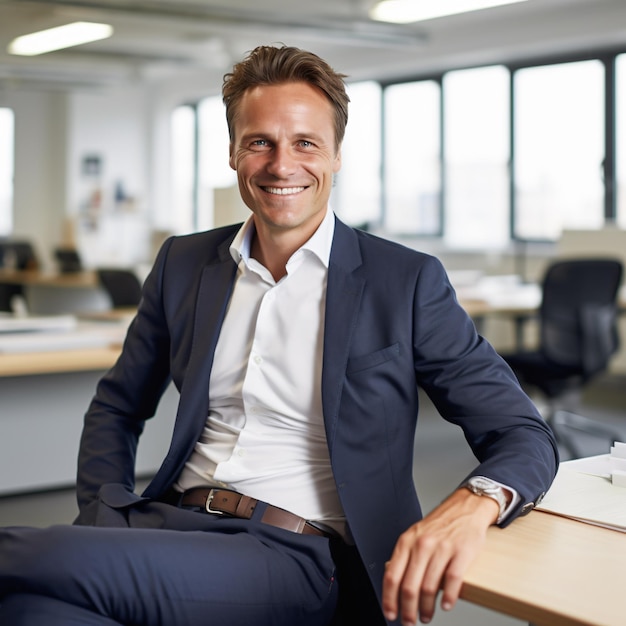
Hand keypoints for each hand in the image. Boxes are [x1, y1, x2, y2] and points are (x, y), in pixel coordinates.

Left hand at [381, 488, 499, 624]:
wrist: (465, 508)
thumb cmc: (439, 525)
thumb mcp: (414, 535)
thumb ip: (404, 556)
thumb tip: (392, 582)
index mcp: (406, 542)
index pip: (392, 576)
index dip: (389, 599)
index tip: (390, 614)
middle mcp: (422, 544)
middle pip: (409, 586)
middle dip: (407, 610)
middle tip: (409, 622)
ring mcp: (442, 548)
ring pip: (429, 587)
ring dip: (426, 608)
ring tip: (426, 616)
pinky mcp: (462, 552)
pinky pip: (452, 580)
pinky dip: (448, 597)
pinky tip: (445, 605)